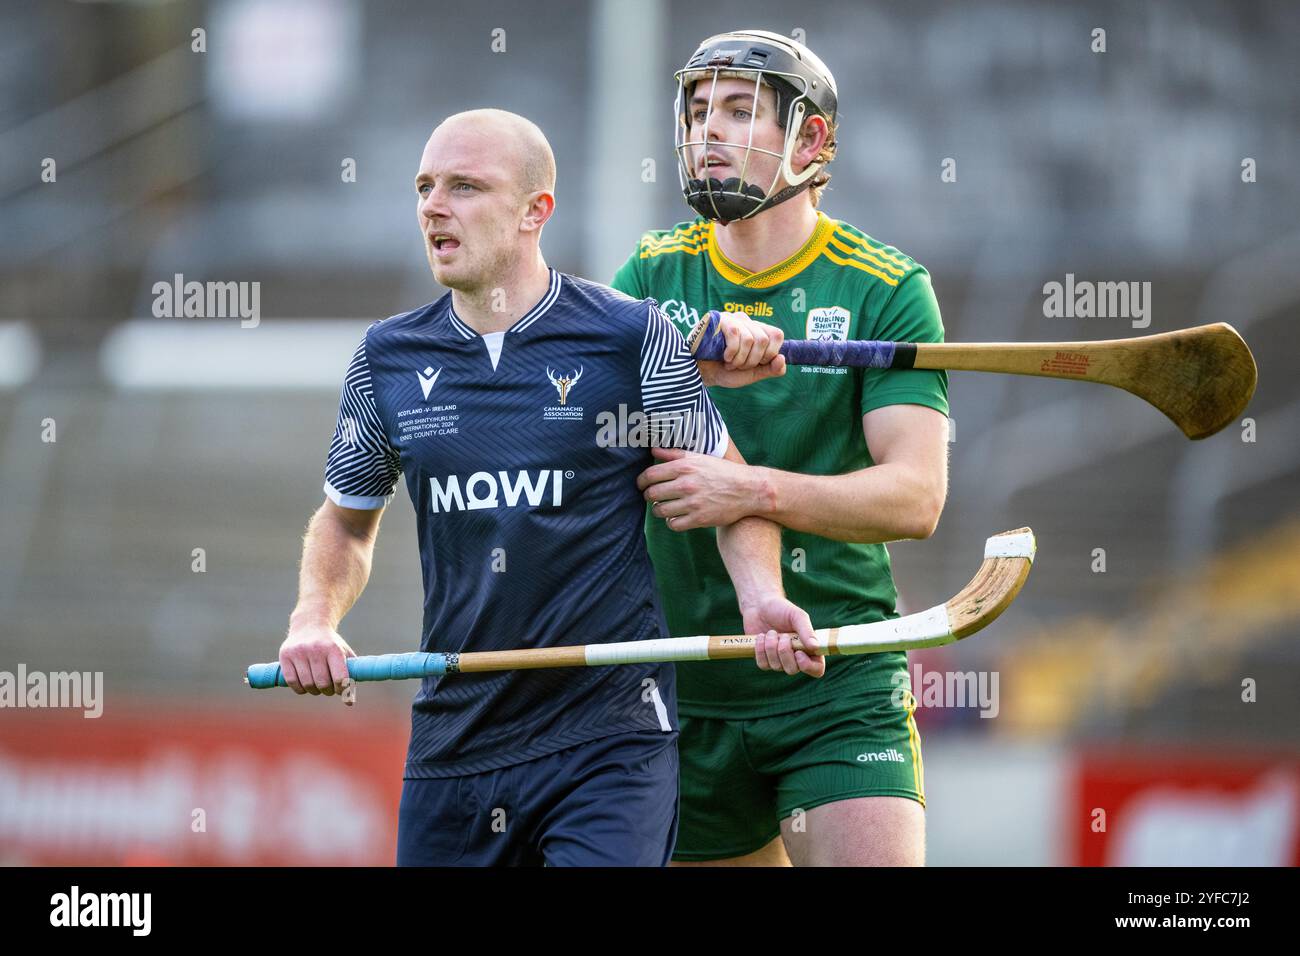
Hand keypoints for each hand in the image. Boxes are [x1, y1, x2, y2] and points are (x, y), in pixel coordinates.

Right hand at [279, 621, 357, 703]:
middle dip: (327, 691)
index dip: (341, 689)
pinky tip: (304, 685)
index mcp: (334, 649)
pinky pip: (292, 681)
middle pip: (322, 683)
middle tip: (328, 689)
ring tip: (317, 686)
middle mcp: (316, 649)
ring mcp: (299, 651)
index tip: (340, 690)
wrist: (310, 624)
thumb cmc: (331, 644)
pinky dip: (299, 688)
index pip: (339, 678)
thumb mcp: (344, 654)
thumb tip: (349, 702)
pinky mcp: (285, 655)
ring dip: (313, 690)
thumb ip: (350, 676)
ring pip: (307, 684)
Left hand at [638, 447, 764, 528]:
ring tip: (664, 507)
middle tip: (652, 496)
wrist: (748, 490)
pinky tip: (675, 517)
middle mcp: (686, 485)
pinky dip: (671, 522)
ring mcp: (692, 503)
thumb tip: (653, 450)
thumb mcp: (700, 457)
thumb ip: (675, 454)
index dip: (641, 481)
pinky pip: (673, 524)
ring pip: (660, 511)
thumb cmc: (722, 472)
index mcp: (685, 467)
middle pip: (652, 494)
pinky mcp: (699, 519)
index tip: (641, 485)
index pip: (650, 475)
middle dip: (648, 496)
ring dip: (658, 510)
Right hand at [695, 314, 786, 387]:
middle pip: (763, 340)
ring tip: (729, 363)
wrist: (701, 374)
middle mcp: (747, 321)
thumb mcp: (753, 373)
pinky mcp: (719, 319)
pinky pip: (735, 334)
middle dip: (752, 361)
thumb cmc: (725, 372)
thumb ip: (771, 369)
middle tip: (738, 365)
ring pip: (750, 339)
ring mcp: (732, 318)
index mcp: (758, 331)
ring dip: (739, 359)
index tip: (756, 364)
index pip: (777, 334)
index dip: (770, 354)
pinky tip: (723, 357)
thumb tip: (782, 358)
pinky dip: (731, 353)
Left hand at [742, 594, 823, 677]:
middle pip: (792, 670)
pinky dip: (760, 650)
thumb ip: (806, 631)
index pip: (817, 669)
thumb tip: (815, 647)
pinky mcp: (764, 659)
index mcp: (809, 648)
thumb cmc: (782, 609)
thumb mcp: (797, 616)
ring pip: (776, 666)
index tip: (798, 653)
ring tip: (771, 632)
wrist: (760, 606)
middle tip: (782, 635)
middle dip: (784, 652)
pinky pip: (763, 664)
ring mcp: (779, 660)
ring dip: (771, 647)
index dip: (809, 667)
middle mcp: (795, 658)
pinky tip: (761, 637)